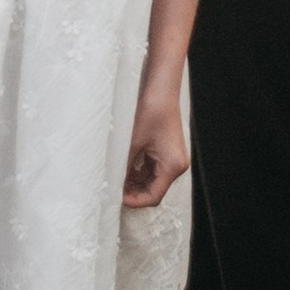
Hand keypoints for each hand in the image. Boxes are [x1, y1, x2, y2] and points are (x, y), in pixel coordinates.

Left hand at [122, 86, 188, 211]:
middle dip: (133, 192)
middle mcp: (176, 165)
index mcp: (172, 166)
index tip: (116, 198)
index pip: (153, 196)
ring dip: (134, 182)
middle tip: (112, 190)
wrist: (159, 89)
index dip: (134, 200)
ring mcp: (172, 159)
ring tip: (115, 179)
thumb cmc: (150, 111)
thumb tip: (113, 186)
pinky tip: (123, 168)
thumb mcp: (132, 143)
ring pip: (151, 180)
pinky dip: (138, 172)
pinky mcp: (166, 152)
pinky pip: (152, 169)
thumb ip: (124, 167)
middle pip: (154, 190)